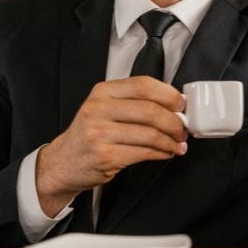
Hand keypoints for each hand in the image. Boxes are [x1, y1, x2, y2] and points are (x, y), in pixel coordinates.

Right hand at [36, 76, 187, 216]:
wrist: (64, 162)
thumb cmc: (90, 134)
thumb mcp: (105, 107)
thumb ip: (134, 102)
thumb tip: (174, 105)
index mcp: (103, 92)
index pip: (143, 85)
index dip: (169, 94)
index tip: (181, 104)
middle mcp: (99, 110)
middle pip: (151, 110)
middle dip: (175, 122)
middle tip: (183, 129)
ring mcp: (100, 134)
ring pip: (150, 134)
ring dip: (171, 141)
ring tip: (177, 144)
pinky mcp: (105, 156)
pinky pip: (144, 153)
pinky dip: (161, 153)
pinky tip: (166, 152)